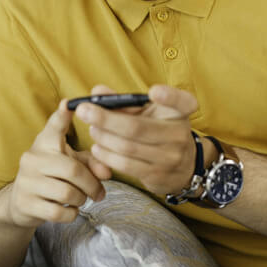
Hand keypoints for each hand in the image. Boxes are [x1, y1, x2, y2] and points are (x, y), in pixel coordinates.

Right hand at [4, 99, 112, 228]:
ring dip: (82, 200)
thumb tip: (108, 172)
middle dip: (92, 185)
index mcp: (45, 142)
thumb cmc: (53, 176)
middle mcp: (33, 158)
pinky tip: (70, 209)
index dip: (62, 115)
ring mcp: (26, 181)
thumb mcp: (71, 163)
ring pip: (67, 193)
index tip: (69, 103)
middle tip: (99, 193)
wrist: (20, 202)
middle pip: (73, 170)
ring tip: (81, 199)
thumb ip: (93, 163)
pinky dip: (71, 214)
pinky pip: (58, 212)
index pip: (54, 125)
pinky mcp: (25, 203)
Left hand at [75, 84, 198, 197]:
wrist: (182, 167)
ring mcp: (170, 158)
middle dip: (105, 119)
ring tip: (91, 129)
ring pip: (127, 147)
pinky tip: (97, 148)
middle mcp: (179, 134)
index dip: (169, 97)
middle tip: (84, 111)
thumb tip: (97, 92)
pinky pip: (126, 165)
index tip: (153, 91)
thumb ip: (124, 101)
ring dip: (103, 137)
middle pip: (137, 127)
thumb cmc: (159, 129)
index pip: (183, 102)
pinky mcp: (157, 175)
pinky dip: (107, 155)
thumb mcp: (149, 112)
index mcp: (180, 112)